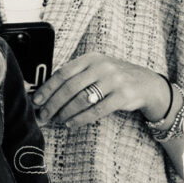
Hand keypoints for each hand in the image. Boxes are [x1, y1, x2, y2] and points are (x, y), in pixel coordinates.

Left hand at [36, 53, 169, 130]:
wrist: (147, 84)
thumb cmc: (114, 78)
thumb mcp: (97, 70)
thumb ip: (76, 77)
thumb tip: (46, 94)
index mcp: (91, 58)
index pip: (63, 73)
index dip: (47, 88)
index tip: (36, 101)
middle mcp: (102, 66)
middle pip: (70, 87)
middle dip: (53, 104)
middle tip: (43, 116)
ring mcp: (114, 80)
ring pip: (82, 99)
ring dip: (65, 113)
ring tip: (57, 120)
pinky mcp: (123, 96)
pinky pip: (96, 110)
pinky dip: (80, 119)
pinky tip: (71, 124)